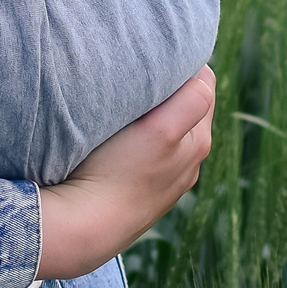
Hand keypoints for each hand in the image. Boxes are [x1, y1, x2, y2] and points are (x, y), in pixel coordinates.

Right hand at [36, 66, 214, 280]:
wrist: (83, 228)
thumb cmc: (118, 174)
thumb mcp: (160, 129)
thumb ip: (191, 100)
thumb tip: (203, 75)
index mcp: (199, 142)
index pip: (203, 83)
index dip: (180, 66)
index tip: (151, 59)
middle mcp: (189, 162)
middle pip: (186, 106)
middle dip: (168, 89)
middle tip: (135, 76)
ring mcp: (165, 179)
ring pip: (165, 128)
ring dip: (151, 114)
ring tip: (123, 107)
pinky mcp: (142, 191)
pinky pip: (147, 152)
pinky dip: (138, 139)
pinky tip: (116, 143)